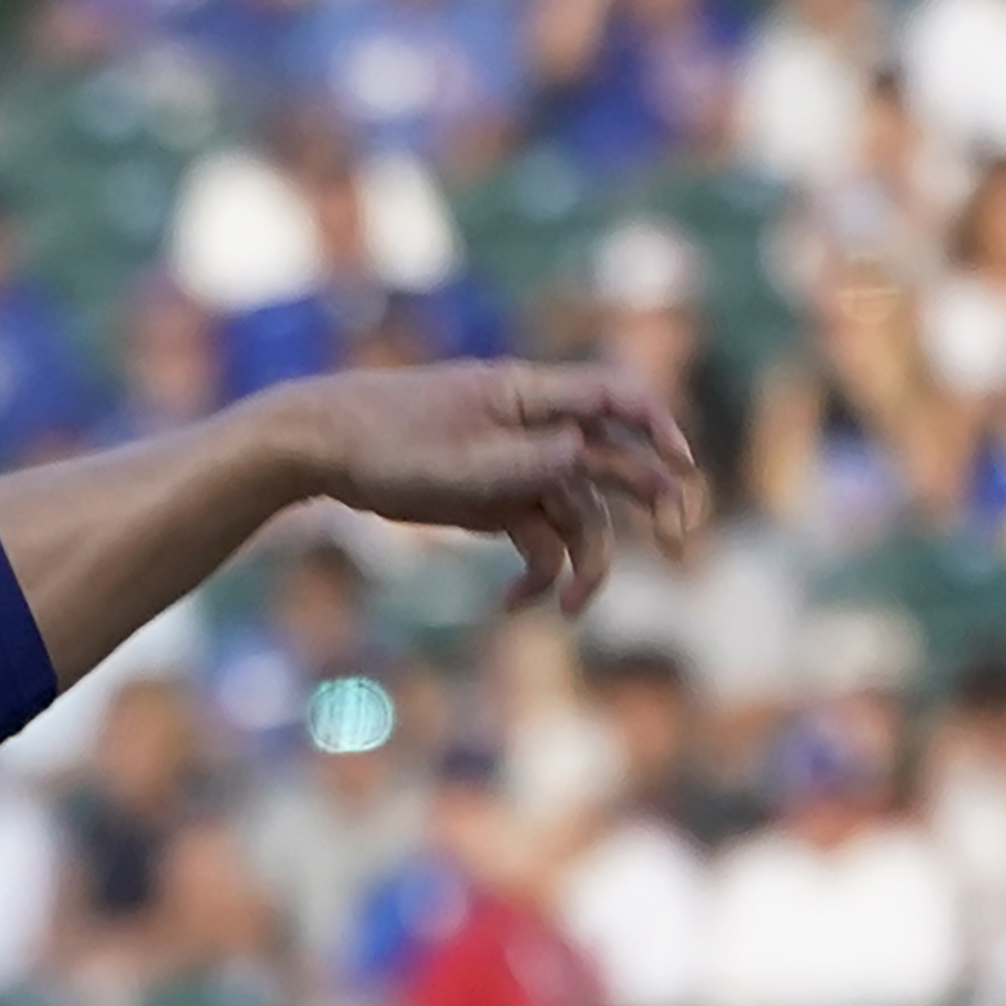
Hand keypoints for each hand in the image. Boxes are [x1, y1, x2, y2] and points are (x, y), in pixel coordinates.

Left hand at [243, 362, 700, 614]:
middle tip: (678, 546)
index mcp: (529, 397)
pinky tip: (515, 604)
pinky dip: (536, 571)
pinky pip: (537, 537)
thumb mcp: (459, 461)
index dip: (657, 426)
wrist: (322, 448)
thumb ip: (527, 459)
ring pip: (577, 512)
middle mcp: (533, 429)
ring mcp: (515, 466)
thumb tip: (585, 454)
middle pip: (613, 462)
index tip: (683, 466)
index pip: (614, 397)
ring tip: (570, 608)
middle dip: (650, 503)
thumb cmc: (387, 444)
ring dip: (584, 560)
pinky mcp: (494, 500)